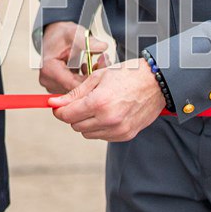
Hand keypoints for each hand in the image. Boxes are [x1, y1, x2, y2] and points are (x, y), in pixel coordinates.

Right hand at [38, 21, 108, 94]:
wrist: (52, 35)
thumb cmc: (59, 35)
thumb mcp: (73, 34)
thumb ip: (86, 42)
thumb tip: (102, 46)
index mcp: (49, 70)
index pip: (74, 85)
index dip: (91, 79)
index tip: (104, 69)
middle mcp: (49, 81)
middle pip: (76, 89)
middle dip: (92, 78)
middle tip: (104, 64)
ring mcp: (52, 85)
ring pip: (77, 89)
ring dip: (89, 79)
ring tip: (98, 64)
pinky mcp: (58, 86)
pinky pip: (74, 87)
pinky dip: (83, 79)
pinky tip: (89, 68)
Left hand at [48, 58, 166, 141]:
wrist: (156, 82)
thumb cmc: (127, 75)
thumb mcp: (97, 77)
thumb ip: (74, 93)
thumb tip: (53, 103)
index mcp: (98, 102)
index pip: (67, 115)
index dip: (59, 110)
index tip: (57, 105)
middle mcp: (108, 119)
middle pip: (75, 126)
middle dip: (73, 115)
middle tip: (80, 102)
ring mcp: (118, 130)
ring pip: (87, 134)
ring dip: (86, 122)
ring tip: (97, 106)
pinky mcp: (126, 135)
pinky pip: (102, 136)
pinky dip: (100, 127)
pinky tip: (108, 113)